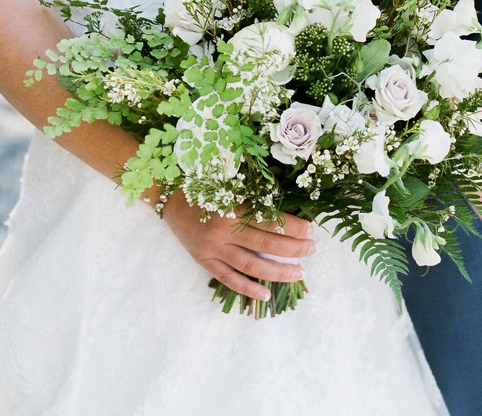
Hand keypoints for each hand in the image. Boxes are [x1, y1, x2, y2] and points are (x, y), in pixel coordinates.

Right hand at [161, 190, 315, 300]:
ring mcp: (213, 248)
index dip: (294, 226)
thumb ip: (253, 201)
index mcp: (233, 207)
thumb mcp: (230, 188)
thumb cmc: (204, 187)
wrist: (170, 197)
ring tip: (299, 273)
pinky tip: (266, 294)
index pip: (271, 221)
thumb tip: (286, 215)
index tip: (310, 229)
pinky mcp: (204, 260)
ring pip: (252, 265)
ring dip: (278, 271)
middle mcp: (224, 230)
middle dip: (294, 249)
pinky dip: (248, 288)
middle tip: (312, 250)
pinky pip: (229, 279)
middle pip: (266, 244)